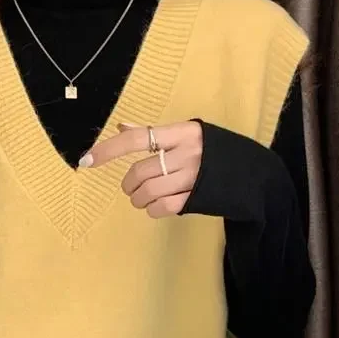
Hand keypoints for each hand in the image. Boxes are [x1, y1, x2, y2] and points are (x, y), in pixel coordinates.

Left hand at [79, 121, 202, 217]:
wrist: (252, 172)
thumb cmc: (212, 151)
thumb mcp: (187, 135)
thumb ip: (156, 135)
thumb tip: (120, 128)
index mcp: (182, 132)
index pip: (138, 138)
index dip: (109, 149)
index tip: (86, 161)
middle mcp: (187, 152)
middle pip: (140, 171)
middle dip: (129, 184)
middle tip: (131, 188)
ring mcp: (193, 177)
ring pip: (149, 191)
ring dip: (138, 199)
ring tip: (142, 198)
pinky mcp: (197, 198)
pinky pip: (162, 207)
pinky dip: (152, 210)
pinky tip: (155, 207)